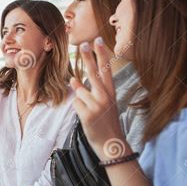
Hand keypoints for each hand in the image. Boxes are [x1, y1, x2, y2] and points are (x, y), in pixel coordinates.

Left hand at [70, 37, 130, 160]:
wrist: (111, 144)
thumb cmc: (106, 124)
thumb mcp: (105, 106)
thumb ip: (92, 92)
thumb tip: (74, 80)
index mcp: (111, 93)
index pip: (106, 70)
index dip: (101, 55)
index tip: (98, 41)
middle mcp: (105, 97)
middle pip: (93, 73)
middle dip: (88, 57)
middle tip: (82, 44)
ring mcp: (97, 105)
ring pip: (80, 91)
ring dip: (80, 98)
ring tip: (90, 110)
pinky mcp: (88, 114)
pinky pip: (75, 104)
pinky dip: (77, 109)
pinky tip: (86, 117)